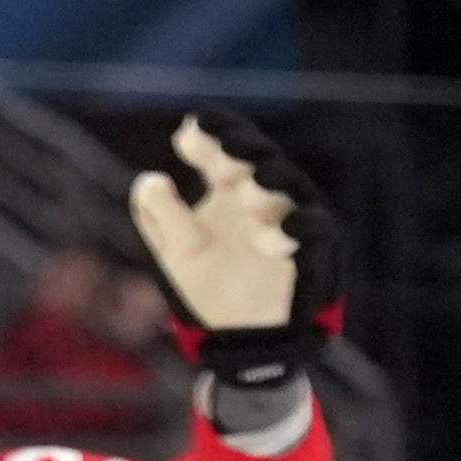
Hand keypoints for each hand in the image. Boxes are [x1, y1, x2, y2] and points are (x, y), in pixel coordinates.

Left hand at [128, 108, 342, 395]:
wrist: (244, 332)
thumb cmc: (210, 281)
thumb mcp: (175, 253)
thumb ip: (158, 218)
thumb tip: (146, 179)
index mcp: (227, 188)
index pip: (220, 152)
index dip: (210, 137)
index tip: (188, 129)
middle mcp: (261, 194)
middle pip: (256, 163)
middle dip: (242, 153)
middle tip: (224, 149)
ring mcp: (290, 218)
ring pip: (287, 193)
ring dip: (269, 189)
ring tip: (250, 189)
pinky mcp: (314, 247)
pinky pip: (312, 233)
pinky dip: (298, 230)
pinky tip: (277, 237)